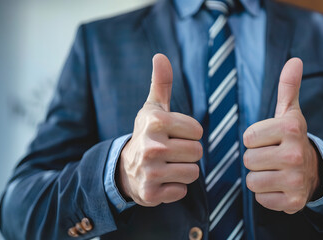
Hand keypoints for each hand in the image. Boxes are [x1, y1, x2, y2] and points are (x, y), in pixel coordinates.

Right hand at [117, 54, 202, 206]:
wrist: (126, 169)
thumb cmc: (148, 134)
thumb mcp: (153, 108)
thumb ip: (161, 83)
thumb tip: (160, 55)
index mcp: (154, 121)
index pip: (197, 131)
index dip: (189, 134)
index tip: (173, 135)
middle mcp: (150, 146)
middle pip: (197, 152)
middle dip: (188, 153)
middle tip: (170, 152)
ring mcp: (149, 171)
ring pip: (193, 172)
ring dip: (184, 171)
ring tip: (167, 166)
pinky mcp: (151, 193)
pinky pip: (182, 191)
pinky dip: (175, 188)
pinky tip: (162, 181)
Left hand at [243, 58, 319, 213]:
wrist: (314, 171)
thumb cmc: (292, 139)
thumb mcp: (290, 113)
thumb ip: (288, 87)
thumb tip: (295, 60)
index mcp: (291, 129)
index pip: (248, 138)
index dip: (255, 140)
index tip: (270, 140)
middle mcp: (295, 154)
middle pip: (248, 160)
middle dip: (256, 159)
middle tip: (272, 157)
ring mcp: (296, 180)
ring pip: (252, 181)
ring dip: (259, 177)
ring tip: (274, 171)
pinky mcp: (293, 202)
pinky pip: (261, 198)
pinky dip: (266, 195)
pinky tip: (279, 186)